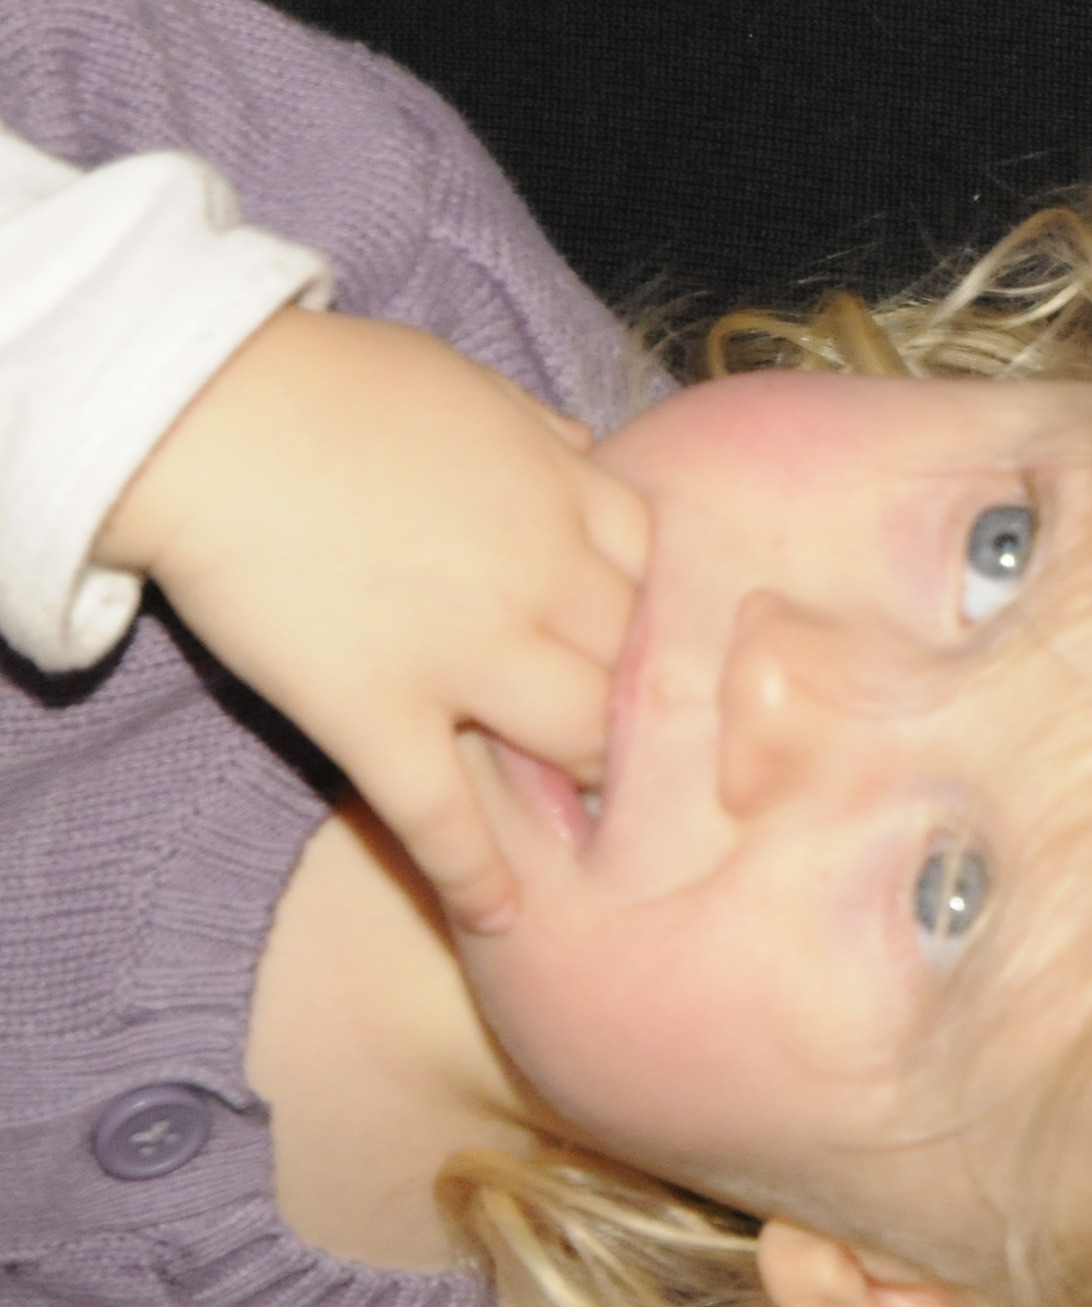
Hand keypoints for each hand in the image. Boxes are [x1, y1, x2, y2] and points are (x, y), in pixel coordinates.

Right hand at [103, 308, 649, 933]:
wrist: (214, 412)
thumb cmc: (339, 385)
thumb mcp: (479, 392)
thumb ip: (547, 439)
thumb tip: (589, 458)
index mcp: (572, 499)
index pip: (661, 582)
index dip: (663, 629)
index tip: (664, 664)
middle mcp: (543, 581)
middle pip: (639, 671)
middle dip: (648, 717)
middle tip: (648, 761)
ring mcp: (465, 652)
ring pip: (575, 740)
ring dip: (589, 782)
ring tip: (594, 824)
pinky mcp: (375, 708)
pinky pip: (442, 812)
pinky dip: (476, 874)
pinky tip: (500, 921)